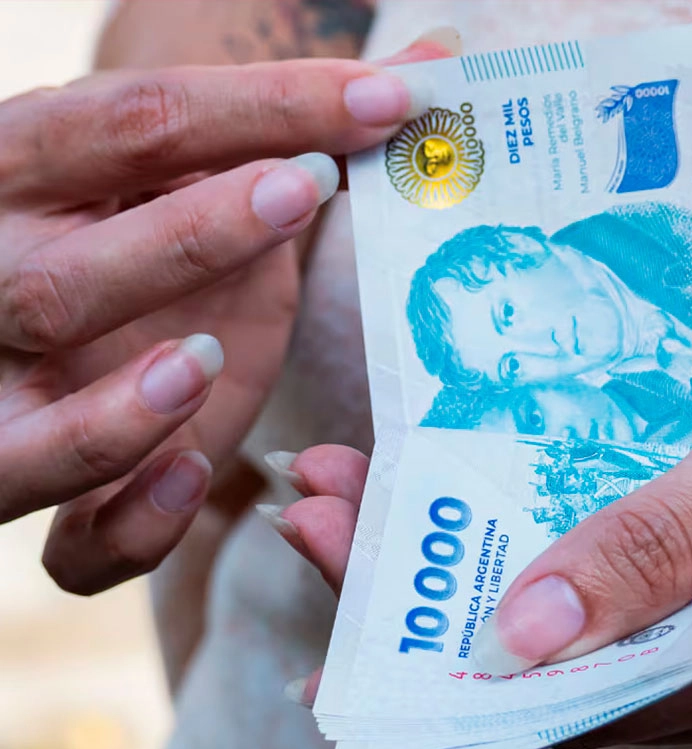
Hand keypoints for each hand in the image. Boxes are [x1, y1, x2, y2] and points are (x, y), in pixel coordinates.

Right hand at [0, 42, 443, 594]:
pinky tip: (199, 476)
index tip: (388, 100)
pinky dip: (129, 528)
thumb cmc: (162, 232)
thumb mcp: (215, 171)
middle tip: (301, 190)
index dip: (261, 109)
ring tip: (205, 363)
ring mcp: (11, 403)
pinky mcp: (52, 488)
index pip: (132, 127)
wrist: (96, 311)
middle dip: (182, 242)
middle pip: (59, 284)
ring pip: (30, 436)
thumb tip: (451, 60)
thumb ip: (307, 123)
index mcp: (34, 175)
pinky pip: (68, 549)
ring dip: (121, 416)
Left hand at [267, 246, 691, 748]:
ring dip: (487, 582)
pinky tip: (486, 513)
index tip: (341, 569)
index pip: (592, 694)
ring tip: (373, 505)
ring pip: (602, 650)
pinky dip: (557, 570)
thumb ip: (665, 539)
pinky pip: (645, 615)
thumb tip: (523, 635)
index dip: (453, 646)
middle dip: (443, 605)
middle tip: (328, 516)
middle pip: (580, 679)